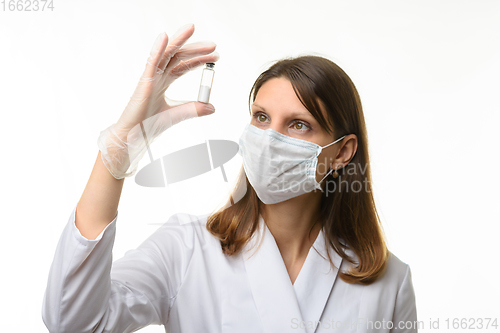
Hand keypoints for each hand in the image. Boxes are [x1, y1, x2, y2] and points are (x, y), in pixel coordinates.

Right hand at [97, 23, 219, 178]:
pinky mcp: (143, 82)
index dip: (198, 60)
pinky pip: (151, 62)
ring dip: (179, 40)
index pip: (183, 66)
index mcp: (163, 83)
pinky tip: (165, 37)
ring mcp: (150, 77)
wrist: (133, 137)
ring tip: (192, 29)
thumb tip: (212, 107)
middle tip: (213, 46)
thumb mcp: (176, 115)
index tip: (215, 58)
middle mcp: (157, 77)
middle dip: (195, 50)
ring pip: (166, 54)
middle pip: (178, 57)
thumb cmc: (148, 126)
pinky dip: (158, 49)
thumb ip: (193, 110)